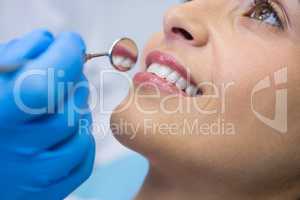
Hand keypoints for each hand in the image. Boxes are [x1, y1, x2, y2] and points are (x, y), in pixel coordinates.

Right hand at [0, 29, 94, 199]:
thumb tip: (51, 42)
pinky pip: (85, 158)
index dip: (64, 57)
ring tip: (60, 104)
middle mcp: (17, 150)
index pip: (42, 85)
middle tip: (65, 75)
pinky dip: (82, 139)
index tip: (71, 43)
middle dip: (74, 81)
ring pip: (81, 130)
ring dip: (78, 109)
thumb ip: (16, 57)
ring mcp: (36, 174)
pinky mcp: (51, 190)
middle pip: (69, 106)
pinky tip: (65, 131)